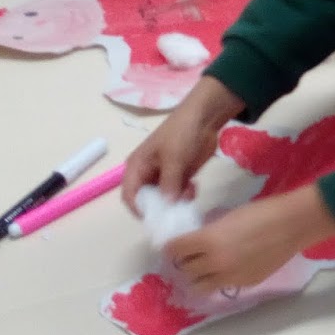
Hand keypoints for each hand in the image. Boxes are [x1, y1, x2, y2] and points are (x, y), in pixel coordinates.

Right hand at [122, 77, 244, 207]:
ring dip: (176, 201)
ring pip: (165, 199)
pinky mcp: (180, 176)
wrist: (205, 118)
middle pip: (148, 200)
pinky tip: (194, 188)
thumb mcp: (173, 157)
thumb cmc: (181, 133)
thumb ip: (169, 182)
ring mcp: (165, 176)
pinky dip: (185, 195)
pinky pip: (178, 194)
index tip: (155, 216)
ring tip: (189, 193)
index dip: (138, 208)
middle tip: (177, 209)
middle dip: (161, 207)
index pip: (129, 195)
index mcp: (136, 167)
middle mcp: (147, 174)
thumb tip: (167, 205)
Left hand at [164, 185, 334, 293]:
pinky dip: (222, 279)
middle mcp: (215, 263)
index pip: (174, 250)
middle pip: (185, 270)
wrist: (294, 224)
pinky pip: (224, 285)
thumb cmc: (262, 212)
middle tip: (191, 255)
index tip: (174, 246)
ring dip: (199, 277)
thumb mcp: (228, 218)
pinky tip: (230, 267)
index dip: (172, 247)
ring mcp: (231, 276)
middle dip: (186, 262)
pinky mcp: (246, 283)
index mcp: (208, 240)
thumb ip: (210, 232)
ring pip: (200, 286)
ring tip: (206, 268)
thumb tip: (196, 241)